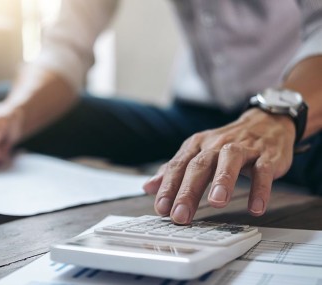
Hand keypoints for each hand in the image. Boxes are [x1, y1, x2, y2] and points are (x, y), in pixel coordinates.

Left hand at [143, 108, 295, 223]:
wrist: (265, 123)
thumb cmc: (226, 143)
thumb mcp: (197, 152)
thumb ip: (174, 170)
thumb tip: (149, 187)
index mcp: (197, 145)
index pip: (178, 166)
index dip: (168, 187)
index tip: (161, 208)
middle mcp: (216, 145)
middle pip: (199, 165)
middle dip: (188, 191)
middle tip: (180, 214)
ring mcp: (243, 148)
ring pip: (229, 161)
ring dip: (222, 181)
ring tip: (216, 203)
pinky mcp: (266, 155)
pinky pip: (263, 171)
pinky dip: (260, 189)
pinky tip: (255, 207)